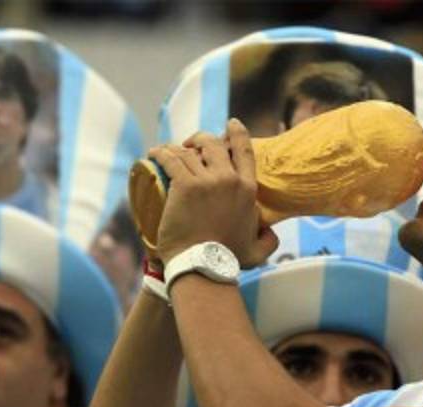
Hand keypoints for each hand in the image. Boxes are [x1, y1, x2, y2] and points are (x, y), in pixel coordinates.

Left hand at [149, 119, 277, 268]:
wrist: (202, 266)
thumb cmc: (227, 261)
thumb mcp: (257, 251)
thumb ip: (268, 239)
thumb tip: (269, 230)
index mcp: (248, 189)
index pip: (244, 150)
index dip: (237, 132)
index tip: (230, 124)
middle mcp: (229, 179)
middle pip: (213, 144)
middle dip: (201, 139)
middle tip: (190, 144)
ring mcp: (206, 181)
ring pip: (189, 151)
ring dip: (176, 147)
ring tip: (165, 151)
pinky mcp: (184, 185)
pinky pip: (170, 159)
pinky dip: (161, 153)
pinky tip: (153, 154)